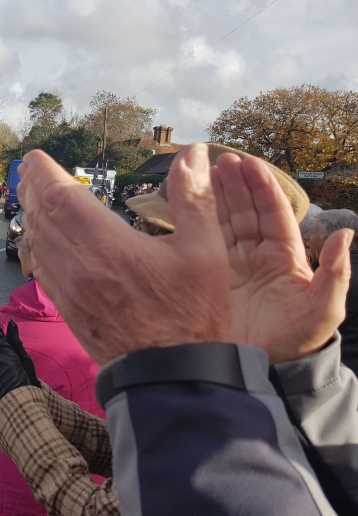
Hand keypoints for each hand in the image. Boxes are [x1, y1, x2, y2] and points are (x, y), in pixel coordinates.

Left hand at [17, 144, 230, 364]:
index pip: (61, 198)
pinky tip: (44, 242)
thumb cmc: (192, 315)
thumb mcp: (207, 252)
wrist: (171, 377)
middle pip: (42, 217)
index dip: (44, 174)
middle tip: (29, 172)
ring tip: (32, 198)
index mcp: (107, 246)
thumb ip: (195, 198)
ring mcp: (69, 291)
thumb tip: (194, 153)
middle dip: (33, 190)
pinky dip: (38, 247)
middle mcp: (78, 265)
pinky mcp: (68, 310)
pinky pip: (43, 270)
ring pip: (39, 244)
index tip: (35, 158)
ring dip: (33, 217)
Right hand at [211, 153, 351, 362]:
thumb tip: (345, 234)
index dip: (261, 187)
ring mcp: (231, 265)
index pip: (272, 213)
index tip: (249, 164)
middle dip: (234, 184)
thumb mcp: (324, 309)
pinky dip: (195, 223)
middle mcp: (256, 255)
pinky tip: (186, 207)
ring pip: (222, 222)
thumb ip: (336, 273)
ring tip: (201, 174)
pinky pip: (201, 244)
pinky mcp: (209, 278)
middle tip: (220, 160)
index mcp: (285, 256)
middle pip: (244, 211)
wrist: (265, 368)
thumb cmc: (299, 339)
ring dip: (214, 197)